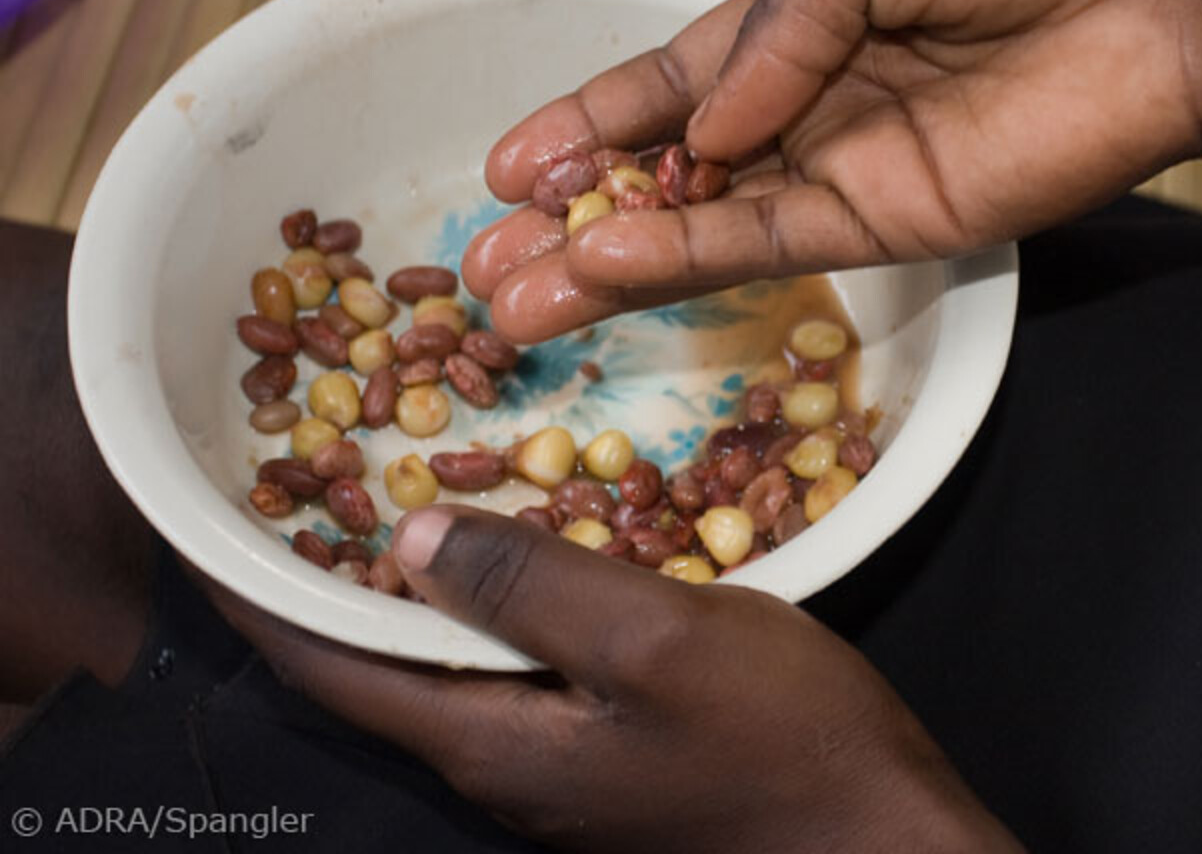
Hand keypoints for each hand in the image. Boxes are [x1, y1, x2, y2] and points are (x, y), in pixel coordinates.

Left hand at [208, 506, 1020, 852]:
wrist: (886, 839)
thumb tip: (407, 542)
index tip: (217, 520)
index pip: (334, 669)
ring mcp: (559, 766)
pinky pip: (518, 670)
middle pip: (380, 671)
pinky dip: (493, 604)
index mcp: (493, 744)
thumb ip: (535, 587)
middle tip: (307, 480)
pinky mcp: (609, 754)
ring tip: (393, 498)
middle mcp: (504, 765)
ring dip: (412, 587)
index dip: (267, 592)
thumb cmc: (784, 739)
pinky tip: (524, 551)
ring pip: (450, 666)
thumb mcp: (659, 641)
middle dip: (330, 579)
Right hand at [465, 0, 1201, 340]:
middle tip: (483, 259)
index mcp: (802, 18)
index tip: (506, 165)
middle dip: (571, 212)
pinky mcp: (882, 223)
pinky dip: (678, 261)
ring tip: (505, 300)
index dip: (588, 121)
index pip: (672, 81)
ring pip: (695, 226)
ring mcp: (841, 170)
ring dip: (600, 261)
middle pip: (664, 171)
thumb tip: (698, 129)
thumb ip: (771, 29)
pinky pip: (760, 245)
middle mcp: (809, 103)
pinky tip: (599, 272)